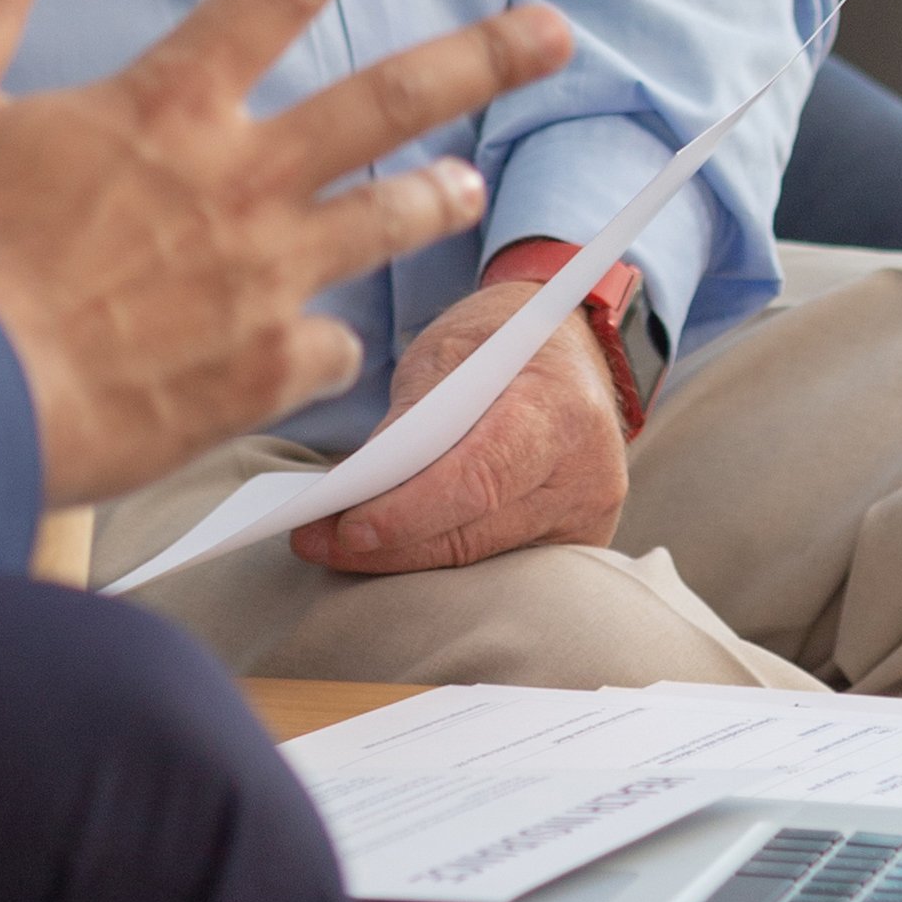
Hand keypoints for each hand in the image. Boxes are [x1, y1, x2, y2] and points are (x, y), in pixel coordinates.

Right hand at [0, 0, 571, 508]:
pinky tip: (336, 345)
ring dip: (434, 196)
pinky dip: (336, 342)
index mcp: (166, 106)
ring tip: (471, 183)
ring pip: (384, 224)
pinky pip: (332, 351)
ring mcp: (262, 282)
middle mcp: (238, 183)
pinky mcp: (259, 374)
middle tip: (554, 31)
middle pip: (386, 103)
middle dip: (481, 57)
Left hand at [289, 262, 631, 578]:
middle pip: (475, 532)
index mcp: (561, 408)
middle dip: (390, 544)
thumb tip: (355, 488)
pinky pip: (494, 563)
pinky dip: (438, 557)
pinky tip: (386, 549)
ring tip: (333, 546)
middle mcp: (587, 474)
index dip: (409, 511)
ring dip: (404, 558)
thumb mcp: (451, 349)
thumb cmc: (501, 338)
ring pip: (479, 559)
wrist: (567, 345)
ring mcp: (586, 519)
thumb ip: (412, 418)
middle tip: (314, 541)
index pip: (479, 477)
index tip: (346, 526)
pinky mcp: (573, 547)